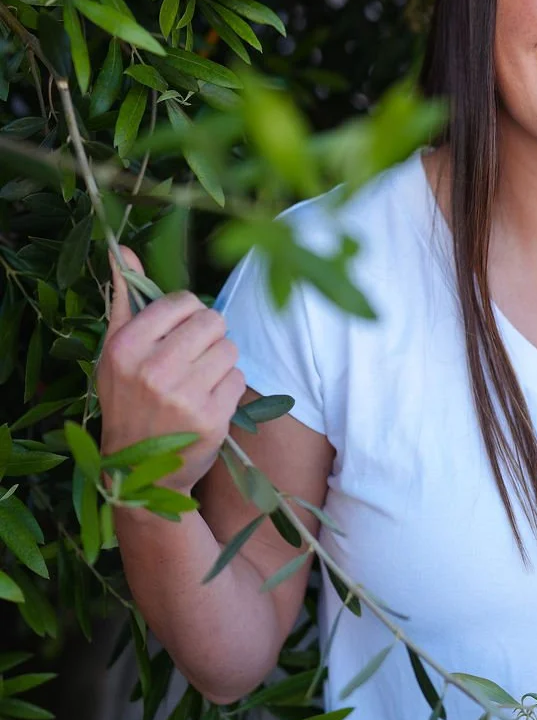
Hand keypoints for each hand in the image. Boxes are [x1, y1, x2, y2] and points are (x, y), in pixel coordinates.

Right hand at [96, 245, 246, 494]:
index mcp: (126, 347)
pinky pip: (238, 378)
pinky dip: (227, 388)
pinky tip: (206, 402)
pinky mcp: (211, 418)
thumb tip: (123, 248)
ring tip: (197, 381)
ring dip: (220, 362)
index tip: (177, 334)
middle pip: (213, 320)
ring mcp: (184, 395)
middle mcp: (153, 369)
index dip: (187, 315)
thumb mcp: (114, 352)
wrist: (138, 471)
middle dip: (208, 336)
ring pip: (230, 348)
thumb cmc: (128, 400)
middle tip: (191, 359)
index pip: (182, 301)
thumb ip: (124, 299)